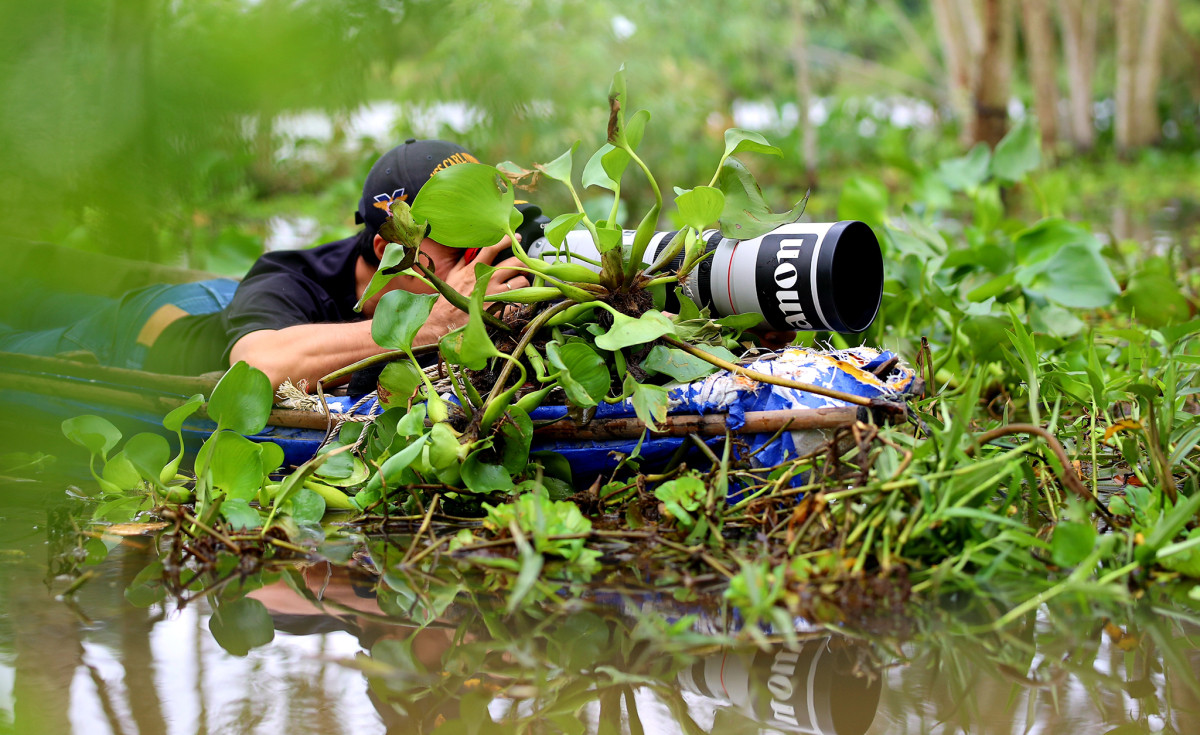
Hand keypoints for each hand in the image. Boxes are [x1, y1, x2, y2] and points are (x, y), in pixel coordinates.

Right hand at [415, 236, 530, 344]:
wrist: (449, 321)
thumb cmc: (451, 298)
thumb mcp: (454, 274)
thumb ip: (465, 260)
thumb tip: (472, 249)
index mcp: (476, 269)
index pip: (493, 248)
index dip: (507, 240)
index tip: (515, 238)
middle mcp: (489, 279)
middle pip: (515, 262)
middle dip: (522, 261)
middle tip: (522, 264)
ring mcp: (497, 293)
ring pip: (522, 279)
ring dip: (523, 279)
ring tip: (520, 281)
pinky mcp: (503, 307)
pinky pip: (521, 298)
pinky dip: (522, 295)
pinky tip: (518, 296)